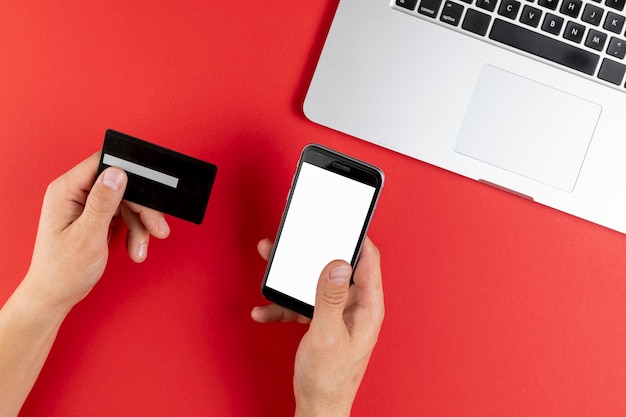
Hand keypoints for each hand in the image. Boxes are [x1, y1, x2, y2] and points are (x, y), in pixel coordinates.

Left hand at [23, 152, 170, 312]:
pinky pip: (125, 216)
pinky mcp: (97, 218)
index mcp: (66, 191)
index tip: (150, 190)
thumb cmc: (63, 271)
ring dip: (140, 226)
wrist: (56, 296)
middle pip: (122, 186)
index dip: (129, 172)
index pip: (102, 164)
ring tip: (140, 249)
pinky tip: (135, 248)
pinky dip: (135, 232)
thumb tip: (118, 174)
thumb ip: (103, 203)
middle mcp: (76, 194)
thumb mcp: (87, 236)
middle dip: (142, 209)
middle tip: (157, 227)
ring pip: (127, 203)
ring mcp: (87, 206)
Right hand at [252, 237, 383, 416]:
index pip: (368, 259)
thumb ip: (329, 297)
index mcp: (367, 307)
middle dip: (313, 254)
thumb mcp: (326, 334)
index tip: (339, 222)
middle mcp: (356, 307)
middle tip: (296, 241)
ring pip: (316, 284)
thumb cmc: (329, 378)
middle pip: (337, 268)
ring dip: (292, 279)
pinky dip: (285, 306)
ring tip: (271, 268)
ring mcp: (339, 315)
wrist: (317, 406)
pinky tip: (265, 311)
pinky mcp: (324, 323)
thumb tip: (337, 263)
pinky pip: (304, 304)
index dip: (356, 236)